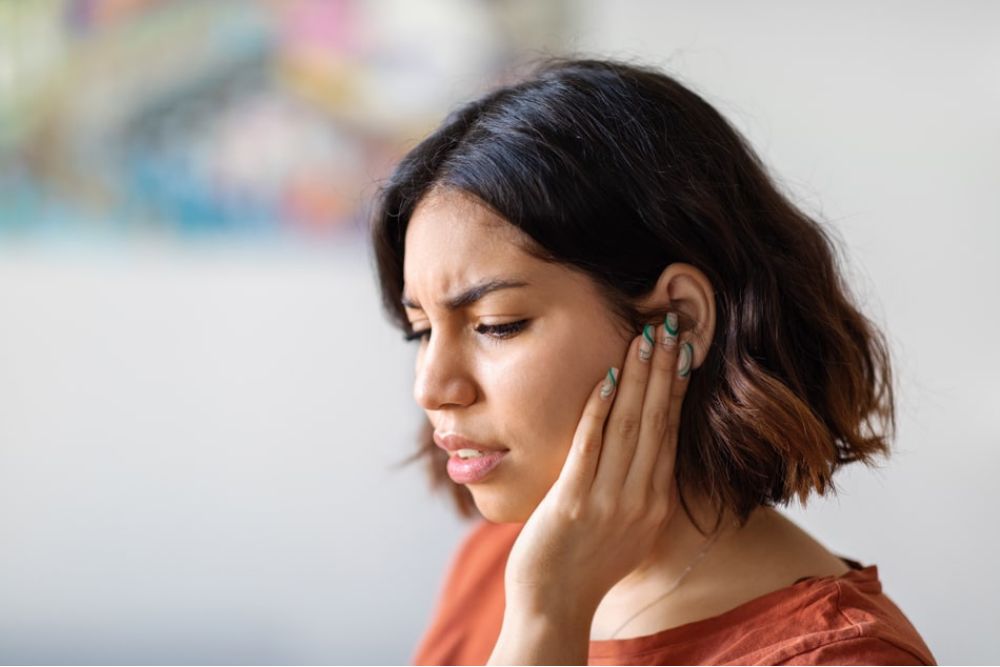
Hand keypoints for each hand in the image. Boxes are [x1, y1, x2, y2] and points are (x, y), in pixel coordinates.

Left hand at [503, 313, 693, 618]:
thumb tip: (643, 452)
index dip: (676, 388)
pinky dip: (600, 410)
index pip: (671, 432)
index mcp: (655, 502)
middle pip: (658, 421)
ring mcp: (609, 501)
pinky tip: (606, 377)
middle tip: (669, 326)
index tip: (681, 350)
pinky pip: (591, 446)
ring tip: (644, 338)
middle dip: (664, 370)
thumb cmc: (583, 565)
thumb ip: (637, 490)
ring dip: (638, 378)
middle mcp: (641, 499)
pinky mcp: (574, 502)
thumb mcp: (627, 528)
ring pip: (630, 426)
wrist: (554, 606)